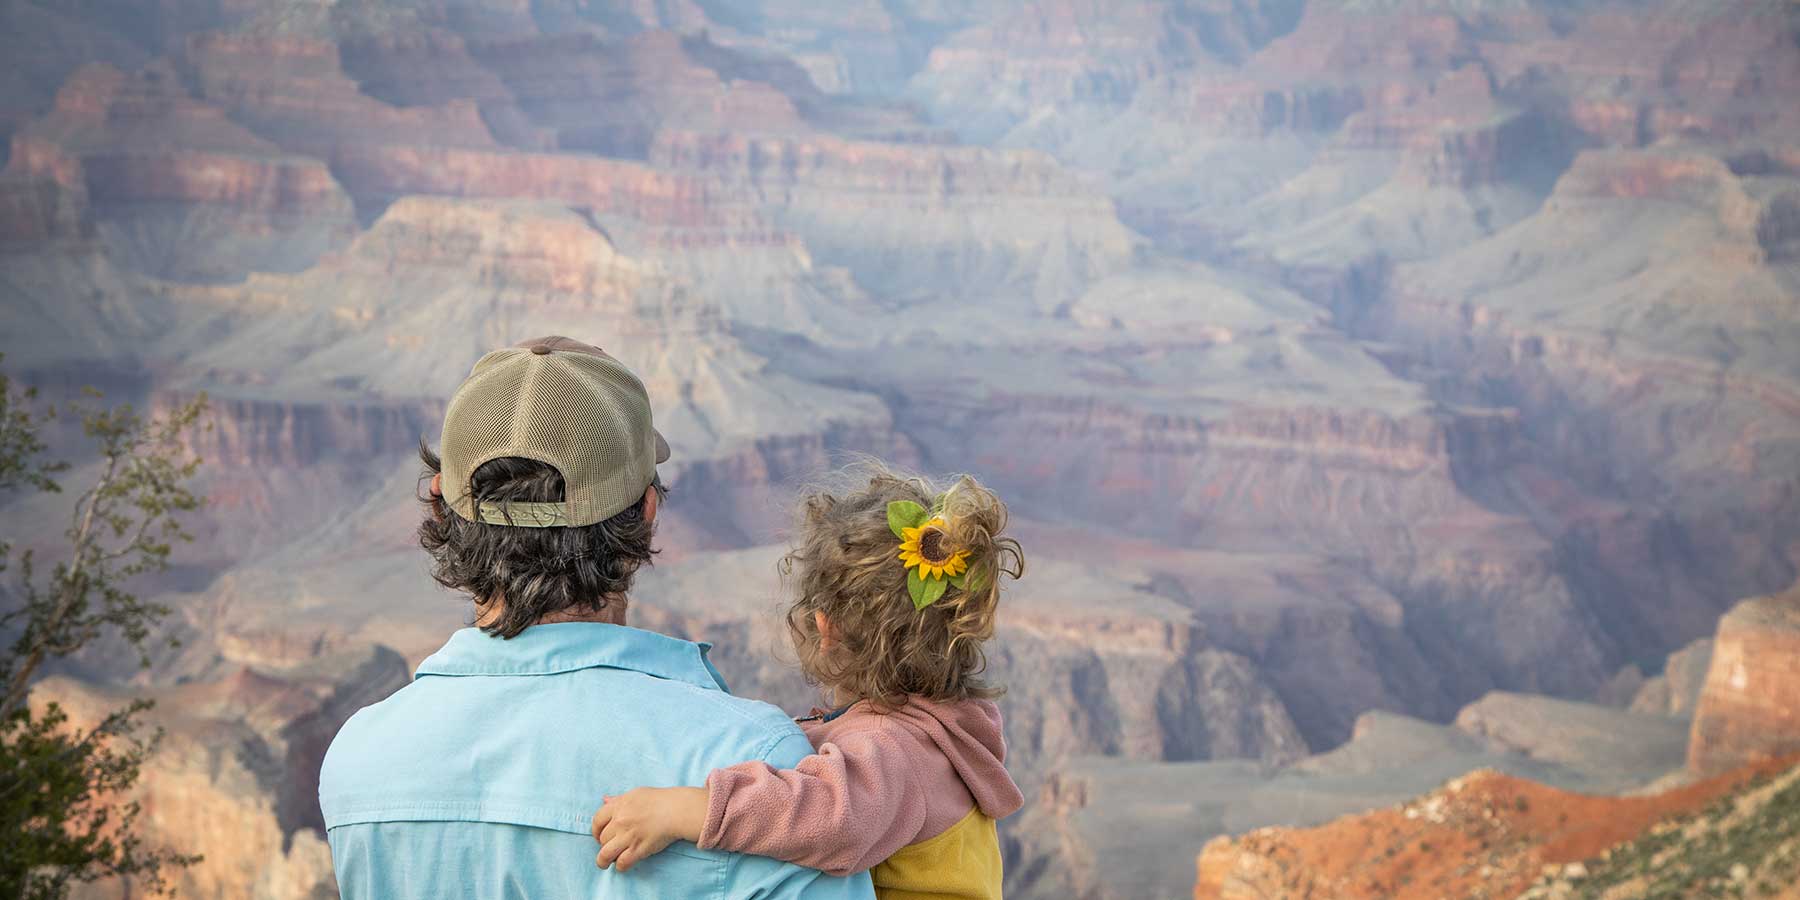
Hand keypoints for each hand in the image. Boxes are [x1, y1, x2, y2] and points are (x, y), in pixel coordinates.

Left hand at [591, 786, 708, 871]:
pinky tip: (623, 864)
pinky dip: (620, 866)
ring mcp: (628, 836)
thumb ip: (619, 799)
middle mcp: (620, 821)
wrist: (677, 810)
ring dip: (603, 861)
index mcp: (619, 805)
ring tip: (605, 863)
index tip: (599, 836)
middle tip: (611, 846)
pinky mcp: (638, 849)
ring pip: (605, 854)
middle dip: (604, 844)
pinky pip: (622, 863)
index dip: (595, 830)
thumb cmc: (660, 800)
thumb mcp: (636, 794)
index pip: (597, 820)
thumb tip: (605, 800)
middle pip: (602, 838)